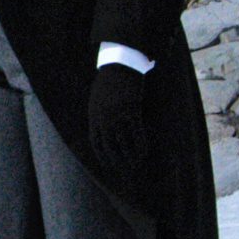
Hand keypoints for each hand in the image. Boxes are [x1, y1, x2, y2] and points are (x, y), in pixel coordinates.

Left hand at [88, 64, 148, 183]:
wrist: (119, 67)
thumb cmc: (107, 83)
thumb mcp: (96, 102)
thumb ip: (98, 117)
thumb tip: (102, 132)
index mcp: (93, 117)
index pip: (96, 144)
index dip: (103, 157)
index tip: (109, 166)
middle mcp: (104, 120)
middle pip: (110, 147)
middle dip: (118, 161)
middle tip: (125, 171)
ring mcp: (118, 116)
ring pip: (124, 143)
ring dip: (131, 157)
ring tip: (136, 165)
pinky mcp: (131, 111)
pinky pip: (137, 133)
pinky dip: (141, 145)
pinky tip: (145, 152)